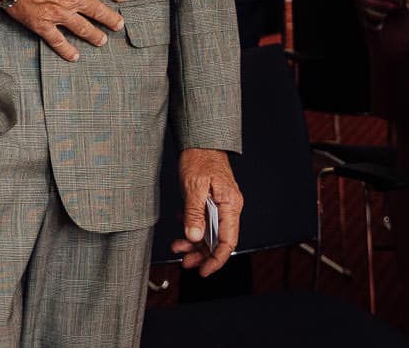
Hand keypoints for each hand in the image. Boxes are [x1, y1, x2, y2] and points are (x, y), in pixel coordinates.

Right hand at [1, 0, 126, 61]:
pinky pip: (57, 41)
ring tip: (102, 41)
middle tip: (118, 24)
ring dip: (94, 35)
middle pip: (97, 10)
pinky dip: (66, 50)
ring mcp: (59, 13)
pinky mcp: (42, 24)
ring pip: (82, 28)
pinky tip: (75, 57)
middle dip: (110, 18)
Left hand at [171, 148, 242, 274]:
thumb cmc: (200, 157)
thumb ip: (195, 213)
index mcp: (230, 205)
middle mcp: (229, 207)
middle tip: (185, 261)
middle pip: (218, 240)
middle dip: (201, 254)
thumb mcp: (194, 187)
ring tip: (178, 246)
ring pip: (210, 232)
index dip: (217, 260)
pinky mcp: (212, 201)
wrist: (200, 139)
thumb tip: (195, 237)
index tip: (204, 270)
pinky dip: (192, 227)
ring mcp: (221, 204)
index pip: (228, 241)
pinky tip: (181, 227)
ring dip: (194, 242)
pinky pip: (205, 221)